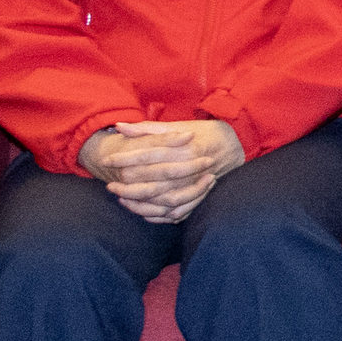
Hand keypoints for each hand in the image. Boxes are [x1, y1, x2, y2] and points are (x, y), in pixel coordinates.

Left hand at [81, 118, 244, 222]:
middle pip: (151, 182)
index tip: (107, 160)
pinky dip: (156, 214)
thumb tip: (120, 127)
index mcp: (184, 149)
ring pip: (161, 201)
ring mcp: (195, 185)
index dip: (124, 158)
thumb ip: (148, 128)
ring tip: (122, 198)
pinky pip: (174, 212)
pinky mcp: (198, 197)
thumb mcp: (176, 126)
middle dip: (126, 185)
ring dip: (139, 203)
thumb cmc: (202, 133)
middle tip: (109, 185)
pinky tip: (141, 211)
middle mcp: (190, 169)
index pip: (147, 155)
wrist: (234, 144)